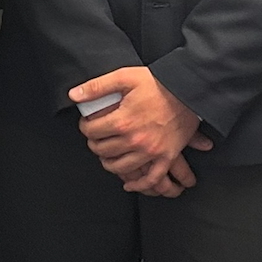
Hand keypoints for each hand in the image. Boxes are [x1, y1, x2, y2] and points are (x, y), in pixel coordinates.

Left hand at [71, 67, 213, 197]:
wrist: (188, 90)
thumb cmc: (156, 83)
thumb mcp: (124, 77)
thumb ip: (96, 87)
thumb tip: (73, 95)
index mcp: (122, 121)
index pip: (91, 131)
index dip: (85, 126)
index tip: (88, 123)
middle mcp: (135, 140)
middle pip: (103, 150)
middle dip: (95, 143)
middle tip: (97, 137)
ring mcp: (151, 151)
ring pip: (120, 167)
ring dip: (109, 163)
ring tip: (107, 155)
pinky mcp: (166, 156)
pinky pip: (151, 179)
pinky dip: (138, 185)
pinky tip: (128, 184)